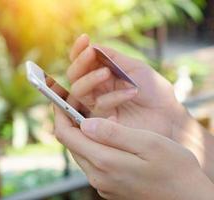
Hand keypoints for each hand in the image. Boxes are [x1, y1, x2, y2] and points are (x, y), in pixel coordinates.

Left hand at [54, 106, 213, 199]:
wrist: (188, 198)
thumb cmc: (175, 169)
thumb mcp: (148, 144)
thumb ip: (114, 133)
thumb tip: (86, 123)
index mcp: (105, 162)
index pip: (67, 135)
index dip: (60, 113)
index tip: (60, 97)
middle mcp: (98, 176)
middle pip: (71, 143)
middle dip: (69, 120)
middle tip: (78, 101)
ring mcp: (102, 183)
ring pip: (81, 152)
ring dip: (81, 132)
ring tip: (92, 114)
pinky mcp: (108, 186)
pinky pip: (92, 161)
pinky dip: (92, 145)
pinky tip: (105, 135)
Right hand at [67, 34, 187, 138]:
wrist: (167, 115)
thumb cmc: (153, 90)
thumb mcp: (134, 67)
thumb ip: (112, 57)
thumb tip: (92, 46)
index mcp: (102, 72)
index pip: (83, 61)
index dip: (79, 50)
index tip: (84, 38)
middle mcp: (96, 87)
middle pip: (74, 75)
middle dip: (80, 63)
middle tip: (90, 54)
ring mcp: (97, 104)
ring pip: (78, 90)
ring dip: (90, 78)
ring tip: (106, 72)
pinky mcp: (101, 120)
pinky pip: (97, 105)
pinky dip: (113, 96)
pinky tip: (132, 92)